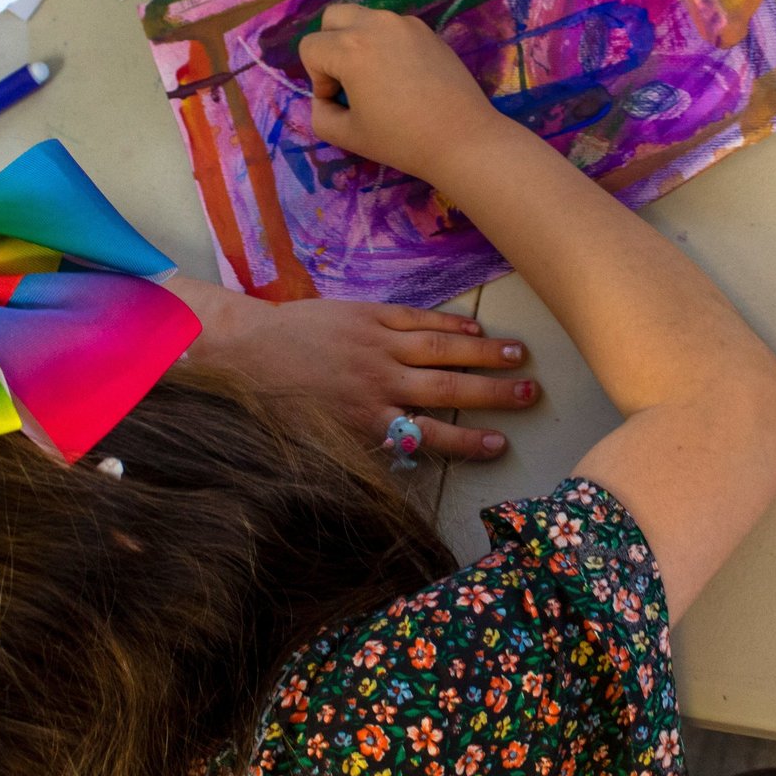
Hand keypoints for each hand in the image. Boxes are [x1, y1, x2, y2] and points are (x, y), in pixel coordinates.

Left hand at [167, 278, 537, 459]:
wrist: (245, 351)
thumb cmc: (279, 403)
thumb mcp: (319, 438)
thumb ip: (364, 446)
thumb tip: (405, 459)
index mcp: (365, 420)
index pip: (428, 434)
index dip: (467, 441)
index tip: (500, 445)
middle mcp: (377, 382)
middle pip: (446, 389)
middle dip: (491, 393)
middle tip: (530, 395)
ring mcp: (375, 345)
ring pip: (439, 349)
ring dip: (482, 352)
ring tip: (519, 356)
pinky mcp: (367, 316)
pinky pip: (416, 319)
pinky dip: (448, 323)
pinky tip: (475, 327)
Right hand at [298, 3, 509, 182]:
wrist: (462, 139)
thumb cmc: (401, 140)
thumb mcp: (346, 135)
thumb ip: (320, 114)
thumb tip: (325, 98)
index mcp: (350, 47)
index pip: (310, 47)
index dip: (317, 79)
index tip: (341, 102)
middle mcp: (376, 24)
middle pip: (333, 17)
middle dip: (331, 46)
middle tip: (349, 80)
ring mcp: (405, 23)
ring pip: (365, 18)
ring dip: (359, 42)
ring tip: (378, 79)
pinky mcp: (428, 31)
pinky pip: (393, 28)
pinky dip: (387, 44)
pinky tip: (405, 78)